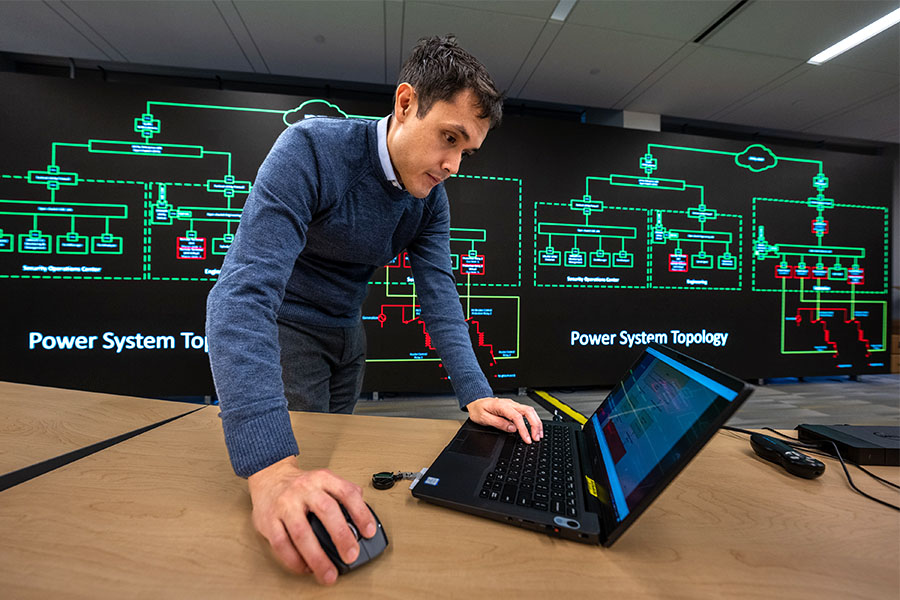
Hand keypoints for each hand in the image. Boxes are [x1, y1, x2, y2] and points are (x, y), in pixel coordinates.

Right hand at [246, 456, 376, 584]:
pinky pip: (281, 544)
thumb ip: (343, 493)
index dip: (361, 513)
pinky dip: (294, 560)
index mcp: (322, 479)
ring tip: (328, 573)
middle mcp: (304, 489)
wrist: (269, 478)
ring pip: (302, 533)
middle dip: (341, 536)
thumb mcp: (324, 480)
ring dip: (317, 557)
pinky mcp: (268, 521)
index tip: (369, 532)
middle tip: (351, 555)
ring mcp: (285, 505)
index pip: (346, 493)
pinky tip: (305, 567)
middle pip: (326, 511)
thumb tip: (364, 514)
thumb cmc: (300, 484)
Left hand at [466, 397, 543, 442]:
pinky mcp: (515, 408)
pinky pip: (527, 413)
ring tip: (538, 435)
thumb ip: (498, 423)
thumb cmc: (479, 409)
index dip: (524, 429)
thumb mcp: (483, 418)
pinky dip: (533, 420)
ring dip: (536, 423)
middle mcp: (510, 404)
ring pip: (530, 411)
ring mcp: (513, 405)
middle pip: (528, 412)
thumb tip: (512, 429)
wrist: (476, 401)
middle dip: (535, 425)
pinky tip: (535, 428)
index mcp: (502, 406)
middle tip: (536, 438)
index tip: (527, 439)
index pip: (517, 417)